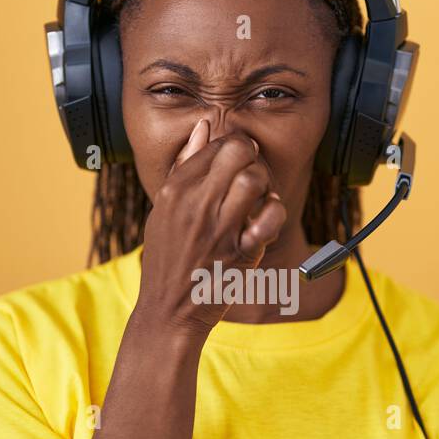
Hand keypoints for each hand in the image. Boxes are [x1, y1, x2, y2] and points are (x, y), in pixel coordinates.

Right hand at [133, 118, 286, 339]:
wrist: (169, 310)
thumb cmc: (168, 258)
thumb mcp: (163, 208)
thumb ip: (184, 167)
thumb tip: (203, 128)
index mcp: (175, 189)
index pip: (215, 144)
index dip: (235, 149)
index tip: (238, 166)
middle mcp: (195, 203)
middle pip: (238, 152)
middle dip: (253, 159)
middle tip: (252, 177)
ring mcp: (219, 227)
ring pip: (254, 179)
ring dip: (265, 184)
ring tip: (259, 198)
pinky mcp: (241, 251)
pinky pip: (271, 216)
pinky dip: (275, 214)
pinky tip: (266, 221)